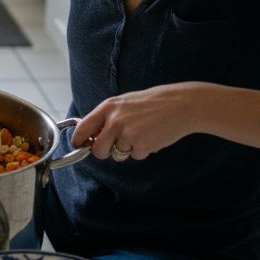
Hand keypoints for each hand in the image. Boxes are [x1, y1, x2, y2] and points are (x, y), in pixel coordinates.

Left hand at [73, 82, 211, 160]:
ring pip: (118, 154)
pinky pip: (135, 156)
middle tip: (115, 147)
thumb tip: (92, 136)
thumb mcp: (125, 103)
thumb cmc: (153, 103)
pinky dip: (143, 150)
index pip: (83, 128)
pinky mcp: (141, 145)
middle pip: (98, 150)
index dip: (78, 140)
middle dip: (104, 152)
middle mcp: (114, 121)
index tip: (79, 145)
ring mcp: (127, 134)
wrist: (181, 105)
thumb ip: (107, 117)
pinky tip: (152, 136)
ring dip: (127, 150)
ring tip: (142, 134)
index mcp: (108, 107)